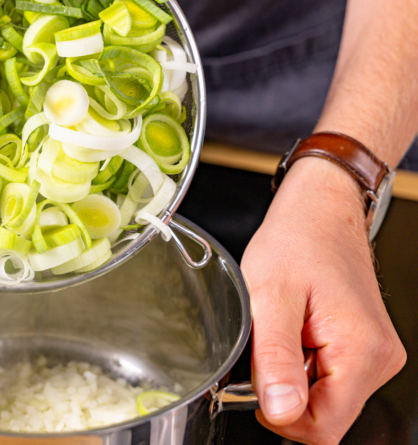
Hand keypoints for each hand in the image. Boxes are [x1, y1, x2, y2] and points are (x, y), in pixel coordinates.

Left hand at [241, 157, 405, 443]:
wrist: (319, 211)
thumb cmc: (296, 242)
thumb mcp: (269, 296)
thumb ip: (275, 358)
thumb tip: (280, 412)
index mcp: (361, 351)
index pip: (322, 428)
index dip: (278, 415)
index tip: (255, 380)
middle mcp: (379, 360)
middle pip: (324, 416)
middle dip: (283, 390)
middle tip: (267, 344)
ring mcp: (375, 356)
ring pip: (324, 399)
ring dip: (291, 375)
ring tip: (282, 330)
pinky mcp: (364, 349)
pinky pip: (328, 379)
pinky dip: (301, 364)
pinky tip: (294, 330)